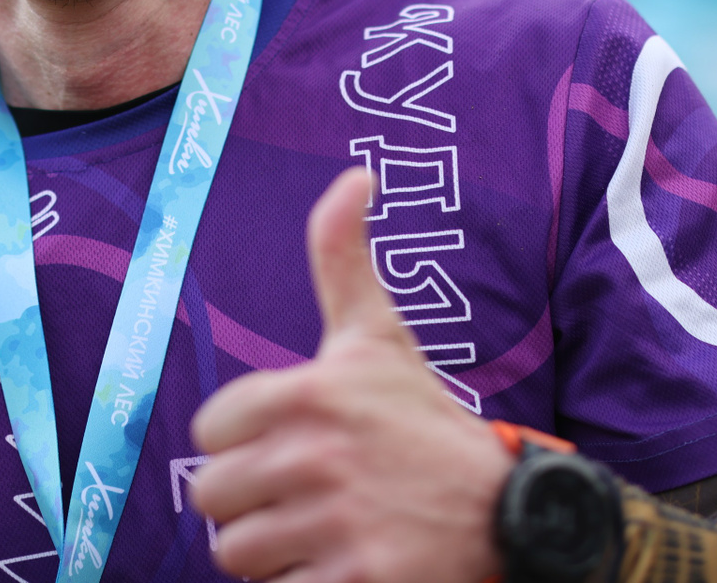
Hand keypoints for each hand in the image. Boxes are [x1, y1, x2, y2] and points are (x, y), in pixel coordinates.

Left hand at [190, 167, 512, 581]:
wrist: (507, 511)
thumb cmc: (423, 421)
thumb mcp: (378, 337)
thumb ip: (342, 258)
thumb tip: (354, 173)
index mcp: (310, 392)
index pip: (209, 432)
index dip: (239, 444)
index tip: (283, 444)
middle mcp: (318, 456)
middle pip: (213, 498)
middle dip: (248, 504)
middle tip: (297, 497)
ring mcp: (337, 524)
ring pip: (236, 555)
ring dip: (268, 553)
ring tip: (315, 532)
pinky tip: (337, 565)